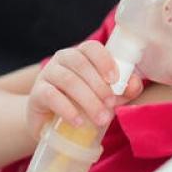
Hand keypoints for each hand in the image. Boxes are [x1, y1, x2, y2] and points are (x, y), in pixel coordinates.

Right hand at [26, 40, 143, 139]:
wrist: (53, 124)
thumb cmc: (84, 104)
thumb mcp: (108, 97)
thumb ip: (125, 89)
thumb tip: (134, 84)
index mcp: (81, 54)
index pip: (92, 48)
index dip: (104, 61)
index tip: (115, 79)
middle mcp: (62, 59)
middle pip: (80, 64)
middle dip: (99, 86)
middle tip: (111, 105)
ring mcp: (47, 74)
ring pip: (68, 80)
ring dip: (88, 100)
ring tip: (101, 118)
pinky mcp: (37, 94)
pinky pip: (51, 96)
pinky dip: (67, 109)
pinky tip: (79, 122)